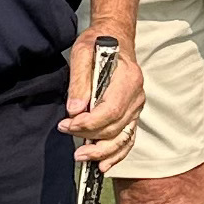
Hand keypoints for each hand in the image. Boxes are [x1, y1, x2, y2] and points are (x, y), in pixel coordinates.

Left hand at [62, 28, 143, 173]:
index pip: (110, 111)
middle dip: (89, 136)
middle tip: (65, 131)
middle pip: (115, 127)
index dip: (88, 124)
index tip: (68, 124)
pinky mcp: (133, 115)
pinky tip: (102, 164)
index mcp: (128, 79)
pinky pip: (128, 139)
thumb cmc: (97, 44)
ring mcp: (137, 107)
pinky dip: (116, 154)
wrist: (114, 39)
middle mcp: (137, 96)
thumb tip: (75, 110)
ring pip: (123, 138)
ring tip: (81, 157)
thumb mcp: (82, 53)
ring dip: (102, 152)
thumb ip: (79, 81)